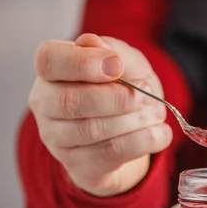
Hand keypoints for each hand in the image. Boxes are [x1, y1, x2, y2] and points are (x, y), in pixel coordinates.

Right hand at [28, 33, 171, 196]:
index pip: (49, 61)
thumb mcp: (129, 64)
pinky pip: (111, 153)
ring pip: (93, 130)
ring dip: (135, 120)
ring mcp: (57, 137)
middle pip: (71, 102)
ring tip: (157, 112)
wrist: (128, 132)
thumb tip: (95, 44)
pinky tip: (160, 133)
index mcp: (52, 69)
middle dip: (118, 98)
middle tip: (148, 94)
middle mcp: (45, 103)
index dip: (83, 63)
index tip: (117, 66)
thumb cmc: (122, 88)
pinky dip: (144, 141)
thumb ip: (116, 52)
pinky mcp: (78, 164)